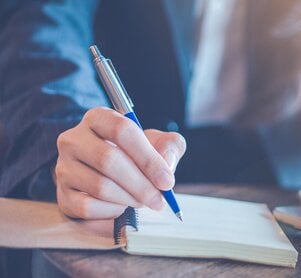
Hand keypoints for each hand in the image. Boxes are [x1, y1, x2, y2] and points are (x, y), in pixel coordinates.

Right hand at [55, 107, 185, 218]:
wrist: (110, 176)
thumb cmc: (136, 156)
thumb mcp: (158, 143)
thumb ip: (170, 146)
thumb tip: (166, 162)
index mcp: (98, 118)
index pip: (122, 131)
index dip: (148, 158)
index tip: (167, 181)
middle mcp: (74, 139)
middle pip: (109, 160)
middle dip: (141, 185)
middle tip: (159, 200)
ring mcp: (63, 167)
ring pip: (100, 186)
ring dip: (129, 199)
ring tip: (142, 201)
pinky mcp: (62, 194)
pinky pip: (88, 206)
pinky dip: (112, 211)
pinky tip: (121, 206)